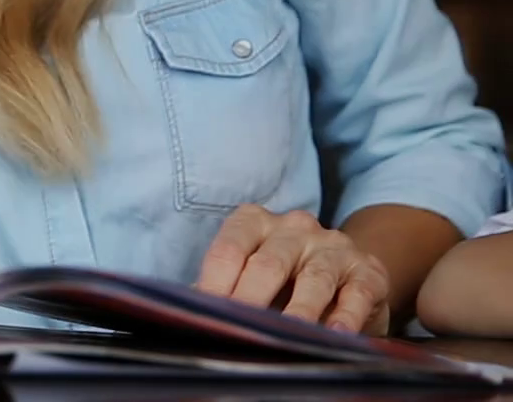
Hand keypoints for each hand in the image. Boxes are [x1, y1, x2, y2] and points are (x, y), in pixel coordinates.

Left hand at [195, 205, 389, 334]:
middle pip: (267, 263)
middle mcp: (295, 228)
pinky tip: (335, 337)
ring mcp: (334, 247)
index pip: (230, 249)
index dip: (214, 283)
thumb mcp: (254, 274)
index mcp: (256, 222)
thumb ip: (226, 288)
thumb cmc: (287, 277)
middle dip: (250, 299)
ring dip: (298, 312)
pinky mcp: (368, 272)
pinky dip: (345, 318)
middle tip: (239, 330)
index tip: (205, 314)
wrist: (351, 270)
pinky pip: (356, 295)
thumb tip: (191, 312)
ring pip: (313, 280)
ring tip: (286, 336)